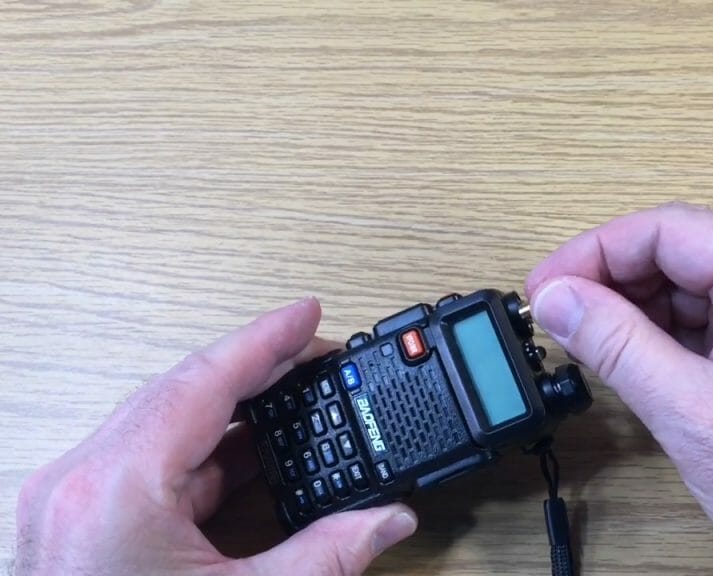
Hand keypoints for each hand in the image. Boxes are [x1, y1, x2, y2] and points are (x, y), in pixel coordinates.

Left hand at [15, 299, 416, 575]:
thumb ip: (327, 556)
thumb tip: (387, 518)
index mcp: (116, 490)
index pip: (205, 383)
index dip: (265, 341)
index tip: (307, 314)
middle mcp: (81, 482)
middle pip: (181, 392)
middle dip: (255, 369)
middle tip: (314, 354)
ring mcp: (72, 500)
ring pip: (163, 423)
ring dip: (232, 411)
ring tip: (294, 398)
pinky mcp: (79, 522)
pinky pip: (150, 461)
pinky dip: (206, 452)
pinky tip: (254, 453)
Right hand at [527, 203, 712, 575]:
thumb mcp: (691, 410)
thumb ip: (615, 344)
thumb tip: (560, 299)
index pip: (667, 229)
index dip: (595, 253)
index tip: (548, 285)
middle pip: (680, 251)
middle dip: (612, 282)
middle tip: (559, 316)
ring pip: (694, 285)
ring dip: (637, 311)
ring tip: (590, 344)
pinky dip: (668, 335)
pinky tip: (635, 359)